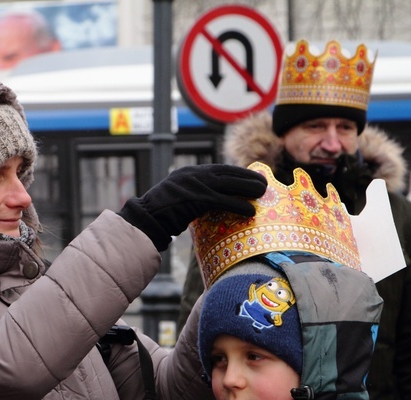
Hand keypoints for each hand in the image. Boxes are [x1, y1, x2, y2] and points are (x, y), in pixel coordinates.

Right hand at [117, 164, 266, 250]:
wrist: (145, 218)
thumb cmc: (159, 214)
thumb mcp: (177, 197)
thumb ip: (193, 195)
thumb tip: (211, 203)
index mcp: (188, 172)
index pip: (218, 169)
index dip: (237, 173)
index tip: (251, 176)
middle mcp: (193, 174)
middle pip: (226, 173)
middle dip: (247, 177)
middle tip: (264, 183)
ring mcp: (194, 185)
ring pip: (228, 184)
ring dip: (248, 188)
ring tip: (263, 193)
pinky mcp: (196, 198)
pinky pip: (222, 201)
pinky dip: (238, 205)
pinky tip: (250, 211)